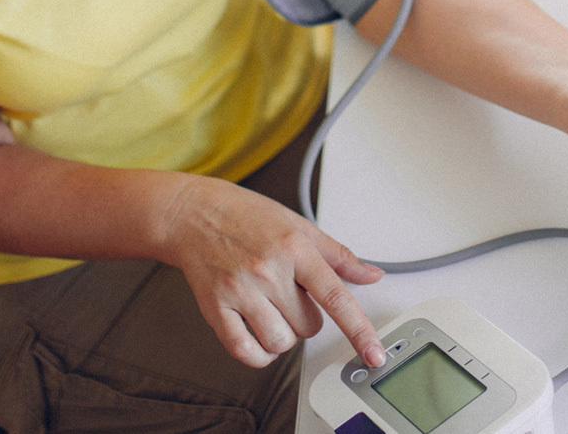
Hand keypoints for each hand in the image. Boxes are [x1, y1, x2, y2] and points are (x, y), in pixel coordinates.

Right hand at [159, 176, 387, 369]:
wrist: (193, 213)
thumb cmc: (247, 217)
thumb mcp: (299, 226)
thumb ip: (338, 255)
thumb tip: (372, 275)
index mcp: (294, 248)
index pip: (336, 297)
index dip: (359, 330)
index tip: (374, 355)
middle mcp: (268, 270)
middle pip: (309, 327)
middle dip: (305, 318)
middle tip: (290, 295)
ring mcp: (240, 291)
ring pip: (281, 342)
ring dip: (283, 335)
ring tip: (273, 310)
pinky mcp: (215, 308)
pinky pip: (245, 351)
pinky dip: (259, 354)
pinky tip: (259, 338)